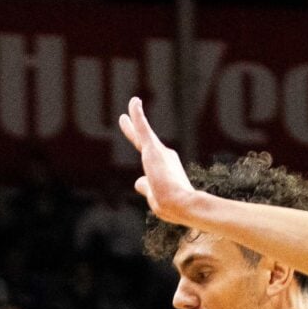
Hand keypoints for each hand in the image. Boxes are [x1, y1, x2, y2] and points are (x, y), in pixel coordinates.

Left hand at [117, 97, 200, 223]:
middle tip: (126, 118)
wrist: (181, 205)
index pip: (151, 161)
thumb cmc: (171, 206)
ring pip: (142, 131)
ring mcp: (158, 151)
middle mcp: (164, 157)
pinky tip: (134, 102)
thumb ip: (146, 188)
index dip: (145, 155)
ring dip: (136, 118)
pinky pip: (142, 127)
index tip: (141, 149)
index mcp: (165, 169)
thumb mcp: (155, 198)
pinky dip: (137, 114)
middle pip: (145, 141)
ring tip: (133, 102)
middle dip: (136, 129)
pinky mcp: (152, 148)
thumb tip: (138, 181)